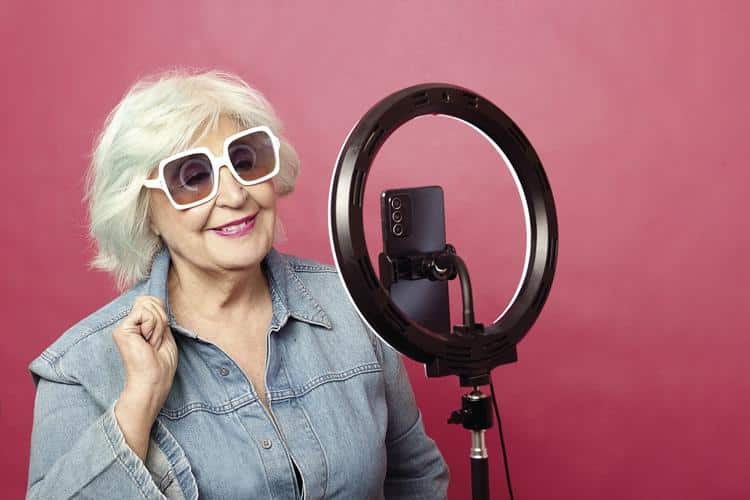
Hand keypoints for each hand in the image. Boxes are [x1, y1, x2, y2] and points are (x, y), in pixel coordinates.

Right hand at [112, 295, 177, 414]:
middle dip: (161, 320)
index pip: (152, 301)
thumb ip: (157, 315)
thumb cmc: (161, 362)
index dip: (162, 315)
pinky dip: (153, 328)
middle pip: (151, 301)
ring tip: (151, 343)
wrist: (154, 380)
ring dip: (158, 326)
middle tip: (156, 341)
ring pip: (149, 306)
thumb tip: (153, 299)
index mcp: (139, 324)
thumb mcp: (164, 332)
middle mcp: (129, 323)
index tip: (160, 337)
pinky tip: (147, 342)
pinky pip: (145, 313)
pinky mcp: (121, 330)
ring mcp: (123, 326)